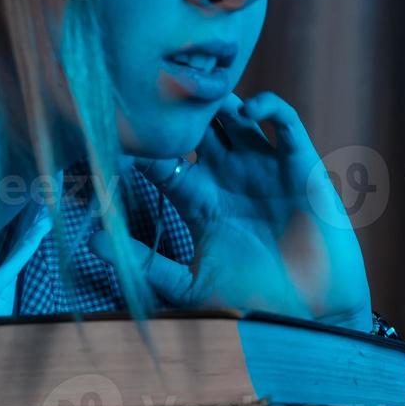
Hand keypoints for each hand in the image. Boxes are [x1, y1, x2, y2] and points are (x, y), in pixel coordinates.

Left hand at [91, 92, 372, 331]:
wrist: (312, 310)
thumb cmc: (254, 300)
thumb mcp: (190, 285)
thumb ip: (147, 263)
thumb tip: (92, 241)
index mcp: (201, 203)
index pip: (163, 161)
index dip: (144, 145)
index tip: (121, 130)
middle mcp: (230, 179)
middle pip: (198, 129)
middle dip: (181, 112)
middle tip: (163, 96)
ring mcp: (265, 169)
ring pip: (237, 117)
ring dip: (220, 101)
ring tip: (204, 95)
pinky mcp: (300, 164)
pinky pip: (285, 122)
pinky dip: (268, 106)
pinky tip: (248, 110)